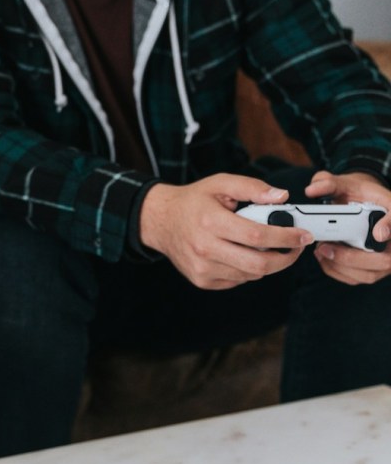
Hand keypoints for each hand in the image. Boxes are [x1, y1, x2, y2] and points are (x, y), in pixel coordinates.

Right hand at [140, 173, 312, 288]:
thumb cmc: (193, 201)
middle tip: (295, 247)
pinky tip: (243, 254)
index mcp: (210, 221)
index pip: (257, 236)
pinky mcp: (202, 280)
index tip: (303, 236)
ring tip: (268, 248)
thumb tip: (281, 196)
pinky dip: (248, 269)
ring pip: (251, 274)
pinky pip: (238, 280)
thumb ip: (251, 187)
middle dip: (285, 257)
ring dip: (267, 263)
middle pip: (259, 264)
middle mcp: (205, 247)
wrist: (160, 221)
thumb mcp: (219, 184)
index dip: (286, 237)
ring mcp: (202, 267)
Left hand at [304, 170, 390, 284]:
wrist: (361, 203)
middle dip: (352, 257)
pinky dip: (338, 272)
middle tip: (325, 247)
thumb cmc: (356, 194)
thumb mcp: (344, 183)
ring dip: (341, 266)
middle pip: (385, 259)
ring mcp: (385, 256)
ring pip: (370, 273)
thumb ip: (329, 182)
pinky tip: (324, 258)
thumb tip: (312, 190)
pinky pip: (358, 278)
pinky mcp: (373, 268)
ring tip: (320, 251)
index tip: (378, 233)